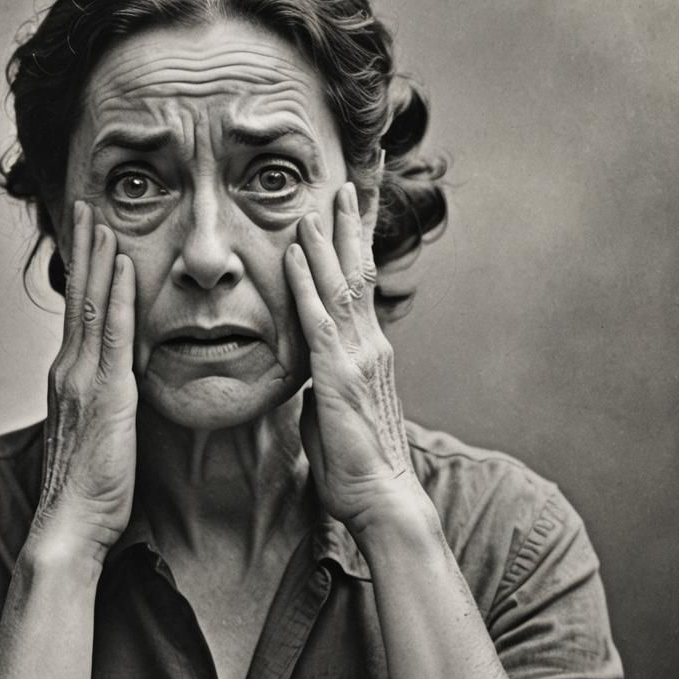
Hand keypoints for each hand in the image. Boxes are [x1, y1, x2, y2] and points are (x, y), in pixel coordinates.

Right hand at [30, 201, 137, 563]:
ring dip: (97, 256)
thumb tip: (120, 382)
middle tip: (87, 204)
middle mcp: (69, 369)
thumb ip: (104, 400)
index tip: (89, 234)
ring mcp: (82, 378)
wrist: (70, 525)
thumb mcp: (95, 432)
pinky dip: (115, 296)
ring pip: (88, 303)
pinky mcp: (104, 393)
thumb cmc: (87, 487)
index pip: (75, 309)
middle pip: (75, 294)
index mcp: (69, 377)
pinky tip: (123, 265)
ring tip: (101, 216)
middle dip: (83, 247)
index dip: (82, 269)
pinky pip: (110, 334)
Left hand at [285, 183, 419, 539]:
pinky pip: (319, 318)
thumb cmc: (356, 461)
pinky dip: (307, 282)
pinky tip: (297, 252)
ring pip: (344, 283)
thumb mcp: (331, 409)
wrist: (381, 499)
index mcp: (366, 347)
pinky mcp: (340, 374)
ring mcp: (358, 355)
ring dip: (331, 237)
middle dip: (356, 221)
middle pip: (361, 268)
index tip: (360, 201)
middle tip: (353, 178)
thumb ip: (322, 380)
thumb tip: (308, 370)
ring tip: (324, 196)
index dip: (361, 239)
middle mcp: (368, 341)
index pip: (363, 281)